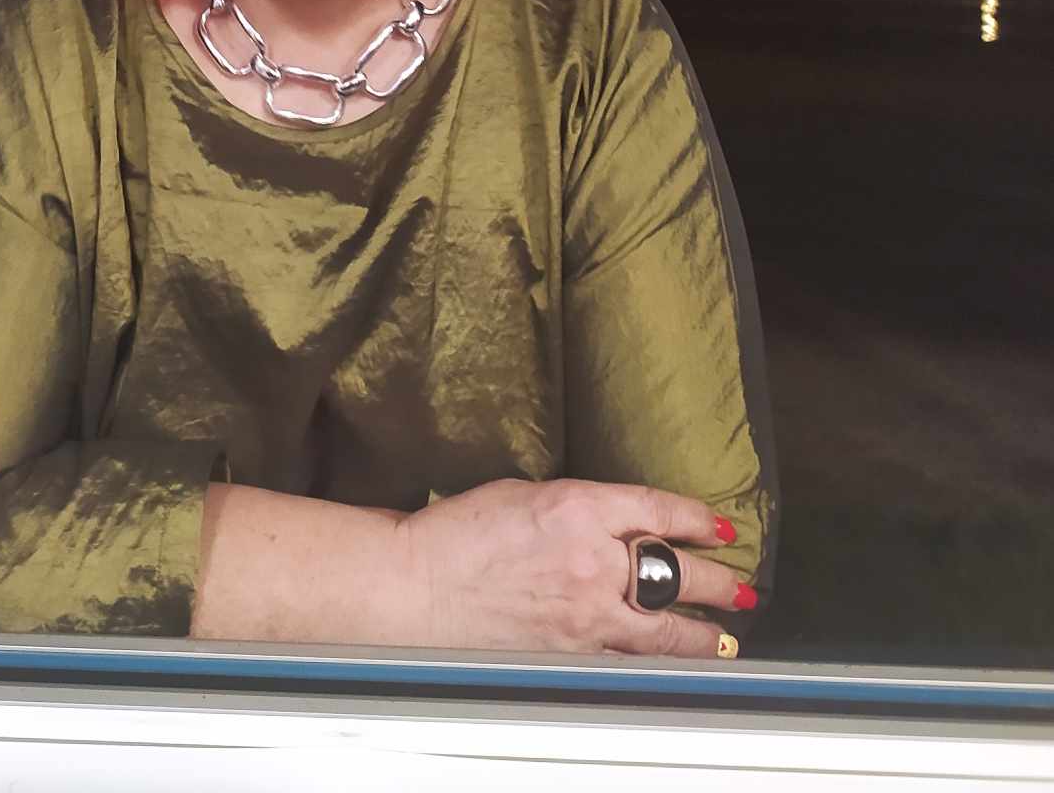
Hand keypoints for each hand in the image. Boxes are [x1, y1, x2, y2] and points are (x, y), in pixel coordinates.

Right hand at [393, 477, 750, 654]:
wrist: (417, 587)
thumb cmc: (455, 536)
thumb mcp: (522, 495)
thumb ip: (573, 508)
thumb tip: (603, 522)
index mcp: (577, 505)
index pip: (657, 508)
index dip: (695, 517)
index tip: (718, 525)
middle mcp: (591, 558)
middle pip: (675, 569)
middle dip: (717, 578)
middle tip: (742, 583)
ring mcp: (585, 612)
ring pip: (664, 626)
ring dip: (702, 630)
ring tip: (726, 633)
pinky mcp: (570, 652)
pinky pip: (628, 658)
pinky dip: (658, 660)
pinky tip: (674, 663)